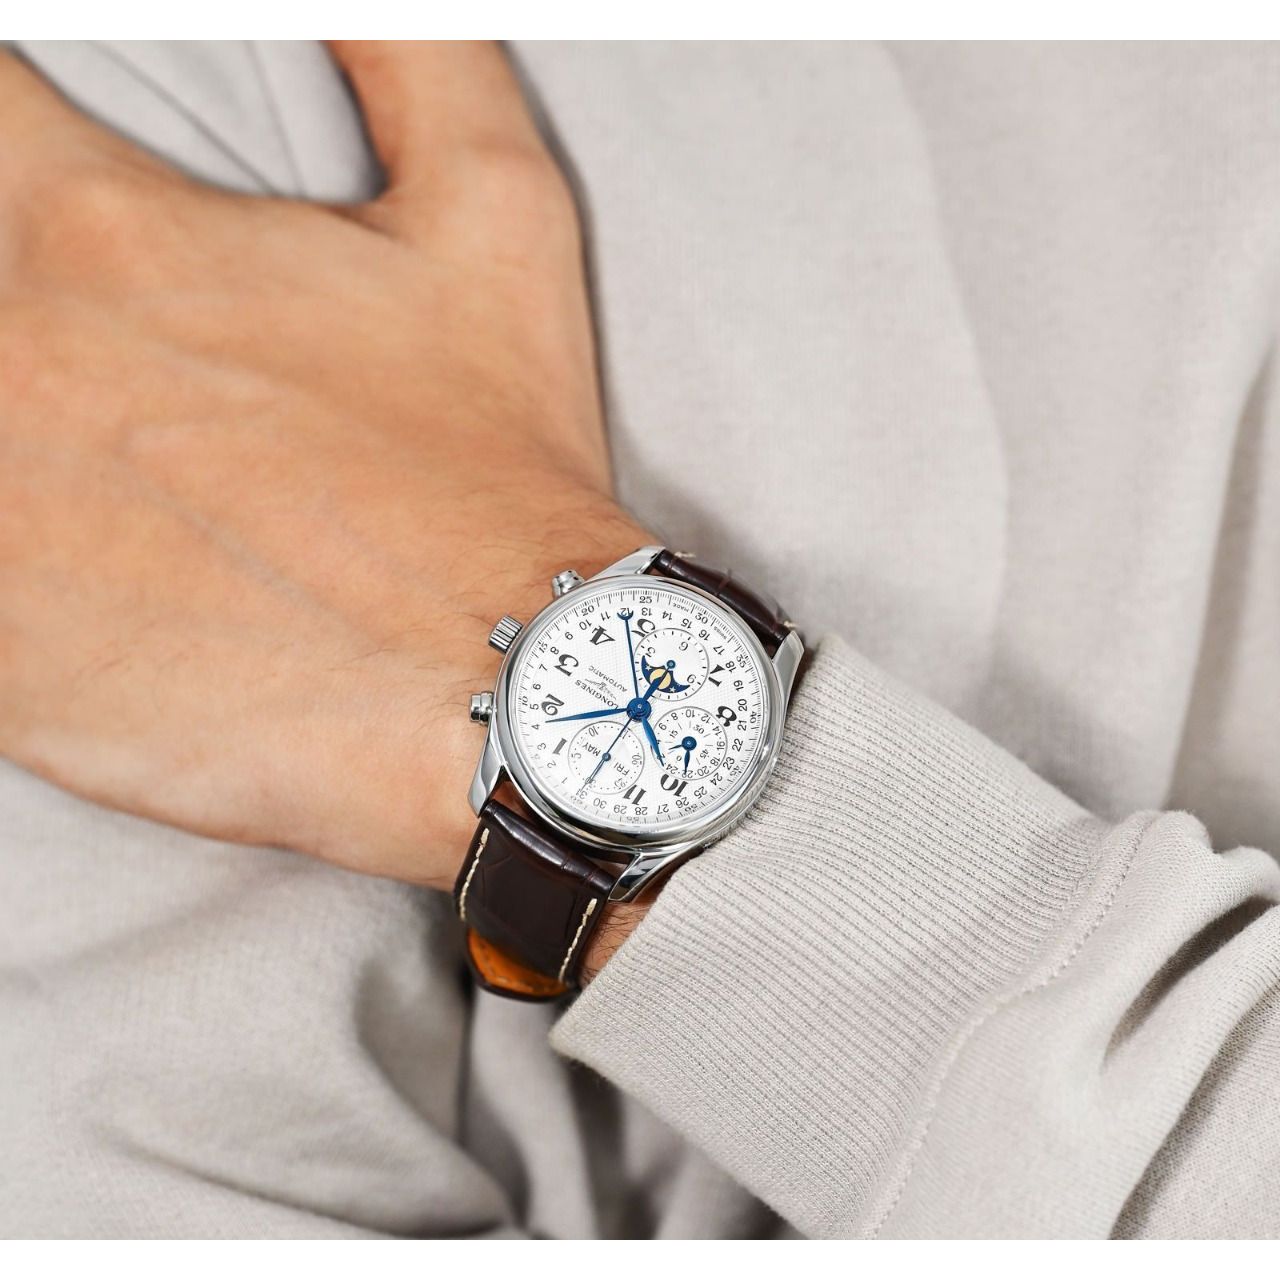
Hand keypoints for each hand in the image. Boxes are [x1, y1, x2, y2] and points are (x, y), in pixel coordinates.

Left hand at [0, 42, 651, 891]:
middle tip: (102, 356)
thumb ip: (412, 52)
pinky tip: (77, 547)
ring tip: (94, 452)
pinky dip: (7, 556)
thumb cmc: (497, 475)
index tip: (44, 195)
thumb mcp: (496, 220)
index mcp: (99, 238)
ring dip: (10, 420)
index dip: (1, 135)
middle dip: (17, 295)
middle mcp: (12, 362)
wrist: (504, 700)